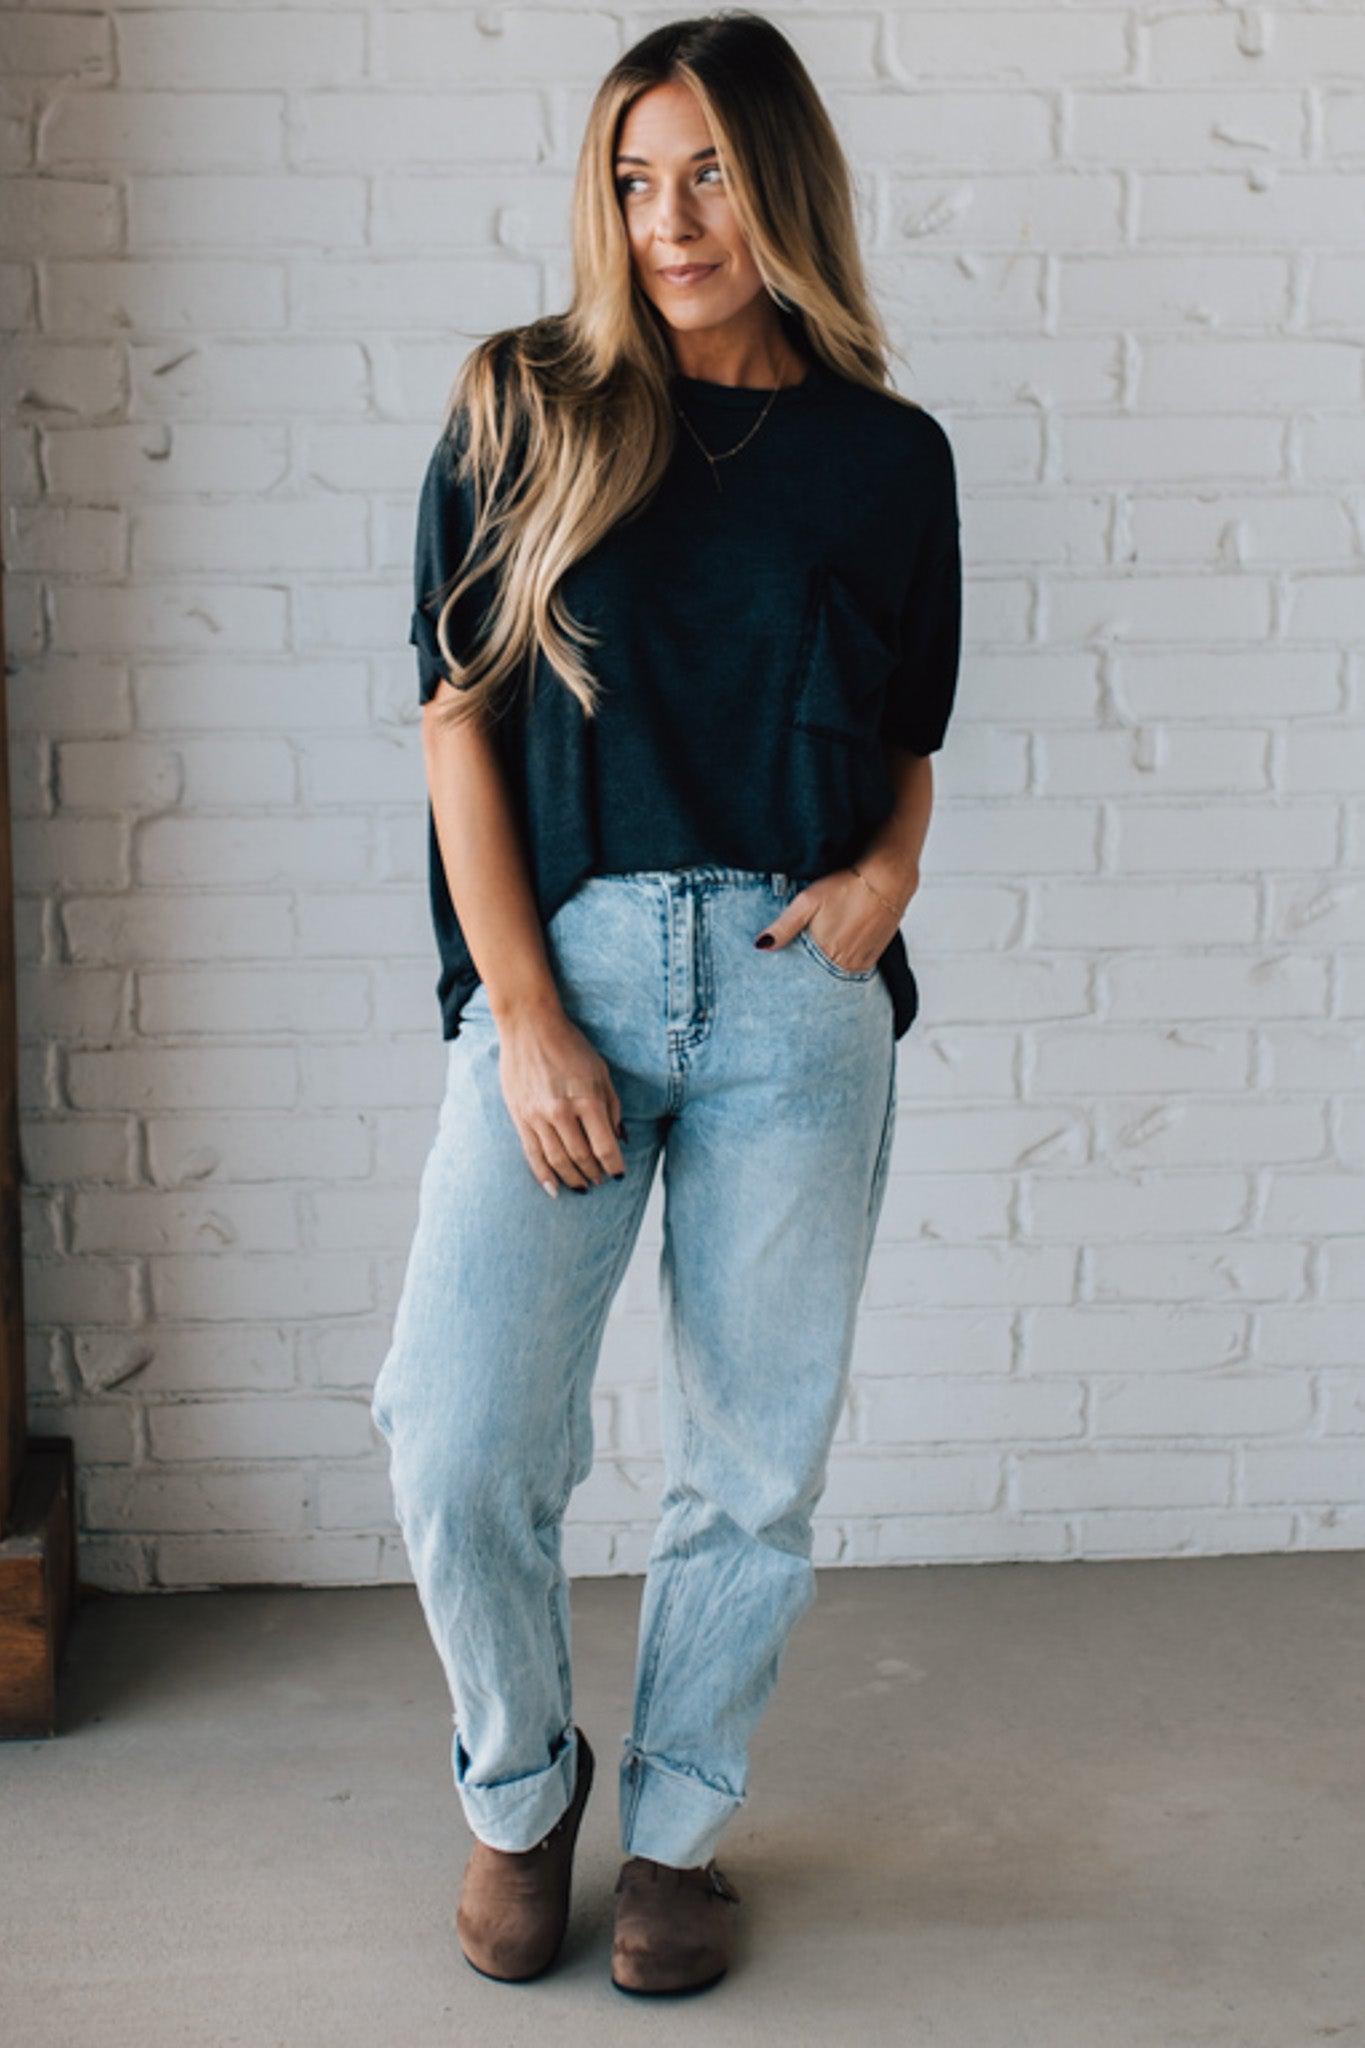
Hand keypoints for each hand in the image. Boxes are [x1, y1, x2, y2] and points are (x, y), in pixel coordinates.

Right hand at [495, 1002, 626, 1196]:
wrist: (529, 1027)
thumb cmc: (570, 1046)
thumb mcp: (601, 1072)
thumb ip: (612, 1107)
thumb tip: (619, 1138)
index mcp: (587, 1099)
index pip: (605, 1147)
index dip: (614, 1166)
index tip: (618, 1174)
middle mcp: (562, 1112)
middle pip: (582, 1157)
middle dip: (594, 1174)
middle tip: (600, 1181)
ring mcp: (538, 1116)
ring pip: (557, 1161)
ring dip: (572, 1179)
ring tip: (582, 1187)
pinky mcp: (520, 1117)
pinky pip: (533, 1154)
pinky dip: (544, 1175)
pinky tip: (553, 1188)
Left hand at [755, 865, 913, 975]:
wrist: (886, 880)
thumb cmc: (845, 887)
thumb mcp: (807, 902)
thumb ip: (783, 927)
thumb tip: (760, 945)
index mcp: (825, 954)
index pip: (801, 972)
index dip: (792, 966)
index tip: (787, 960)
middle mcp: (844, 965)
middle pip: (818, 974)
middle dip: (809, 966)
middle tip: (806, 950)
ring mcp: (860, 964)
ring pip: (835, 972)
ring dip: (827, 964)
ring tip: (825, 944)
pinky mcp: (873, 958)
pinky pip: (852, 968)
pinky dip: (843, 961)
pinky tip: (840, 945)